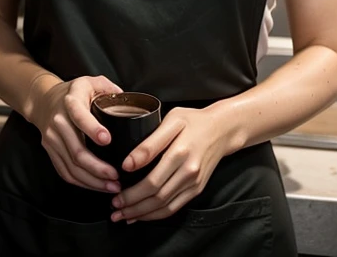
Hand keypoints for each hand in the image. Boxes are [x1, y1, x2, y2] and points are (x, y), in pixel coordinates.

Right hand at [31, 74, 123, 193]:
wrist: (44, 100)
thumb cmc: (74, 92)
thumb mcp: (91, 82)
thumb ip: (110, 89)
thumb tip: (128, 103)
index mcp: (71, 101)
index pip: (79, 116)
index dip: (92, 129)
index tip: (107, 140)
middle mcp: (58, 121)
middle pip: (76, 150)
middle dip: (98, 167)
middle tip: (116, 175)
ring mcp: (52, 139)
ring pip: (71, 166)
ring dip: (93, 180)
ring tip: (112, 186)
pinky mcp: (50, 151)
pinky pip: (65, 172)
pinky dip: (82, 183)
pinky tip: (97, 186)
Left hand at [110, 106, 226, 222]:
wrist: (222, 129)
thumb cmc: (194, 120)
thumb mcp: (172, 120)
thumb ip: (150, 143)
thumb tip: (128, 163)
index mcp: (180, 153)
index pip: (152, 180)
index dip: (131, 191)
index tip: (114, 190)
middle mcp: (188, 172)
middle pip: (156, 197)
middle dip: (132, 206)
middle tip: (114, 207)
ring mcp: (194, 183)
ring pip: (165, 207)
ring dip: (142, 215)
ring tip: (123, 216)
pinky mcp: (196, 189)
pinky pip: (175, 208)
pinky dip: (157, 215)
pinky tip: (143, 215)